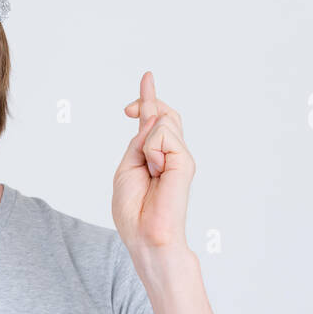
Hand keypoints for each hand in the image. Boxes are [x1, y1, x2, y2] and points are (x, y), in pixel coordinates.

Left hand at [113, 70, 193, 253]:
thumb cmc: (134, 210)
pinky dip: (152, 149)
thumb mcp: (127, 167)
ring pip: (161, 122)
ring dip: (145, 142)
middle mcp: (171, 154)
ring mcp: (180, 156)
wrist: (145, 235)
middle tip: (128, 108)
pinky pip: (162, 135)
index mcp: (154, 156)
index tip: (147, 78)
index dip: (149, 98)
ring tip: (149, 170)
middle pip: (165, 115)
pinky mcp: (185, 161)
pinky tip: (156, 170)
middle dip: (147, 102)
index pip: (155, 121)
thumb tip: (155, 116)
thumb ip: (139, 141)